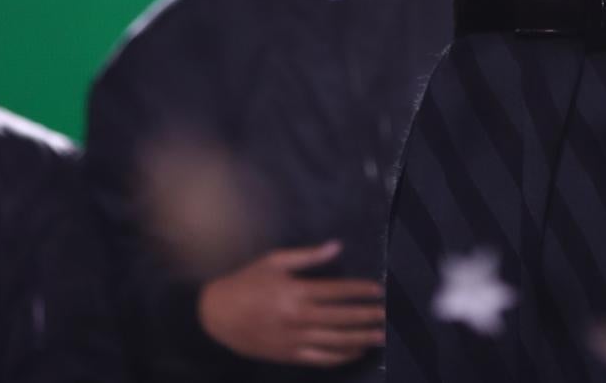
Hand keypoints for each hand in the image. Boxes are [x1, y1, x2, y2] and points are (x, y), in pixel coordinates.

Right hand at [198, 241, 386, 367]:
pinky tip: (357, 351)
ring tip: (381, 336)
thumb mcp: (273, 261)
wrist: (216, 315)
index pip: (336, 291)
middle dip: (368, 316)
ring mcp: (295, 340)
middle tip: (389, 315)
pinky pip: (321, 359)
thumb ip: (307, 257)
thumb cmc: (246, 282)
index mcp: (295, 292)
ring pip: (335, 342)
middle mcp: (298, 317)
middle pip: (342, 318)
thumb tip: (336, 246)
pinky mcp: (290, 355)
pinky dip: (341, 357)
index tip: (379, 290)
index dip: (360, 290)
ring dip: (361, 339)